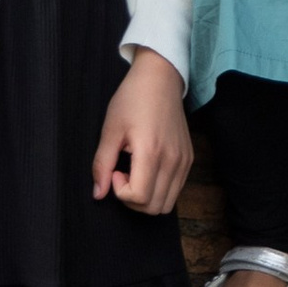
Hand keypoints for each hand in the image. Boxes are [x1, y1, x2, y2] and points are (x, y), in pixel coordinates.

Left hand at [96, 47, 192, 213]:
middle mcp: (173, 160)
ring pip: (167, 204)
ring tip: (135, 174)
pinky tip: (147, 169)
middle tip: (122, 176)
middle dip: (133, 201)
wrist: (160, 79)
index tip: (115, 172)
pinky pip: (176, 190)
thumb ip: (102, 164)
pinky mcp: (189, 158)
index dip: (121, 193)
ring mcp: (184, 161)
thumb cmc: (132, 99)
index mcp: (152, 152)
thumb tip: (98, 194)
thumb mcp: (110, 129)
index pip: (140, 197)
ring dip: (147, 198)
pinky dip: (159, 190)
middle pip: (154, 208)